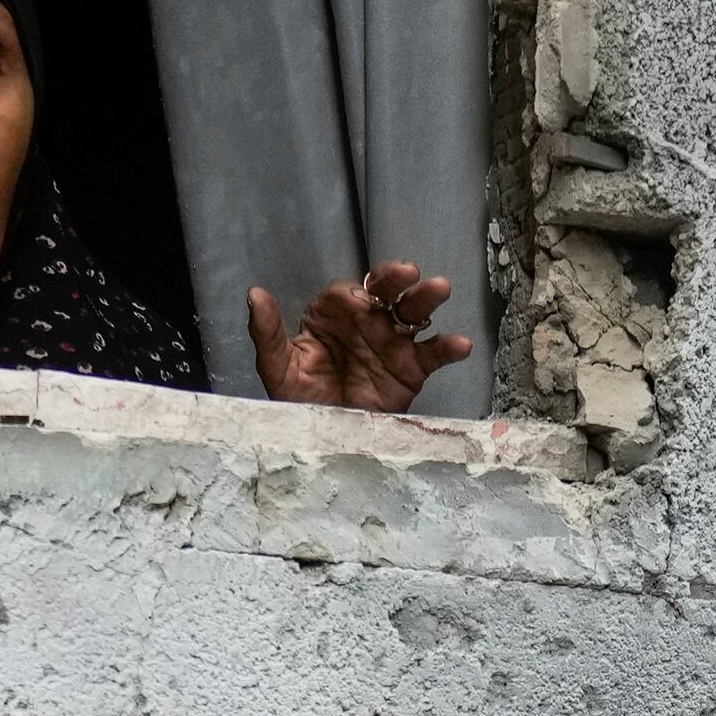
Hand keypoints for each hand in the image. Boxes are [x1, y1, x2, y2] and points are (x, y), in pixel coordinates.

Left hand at [251, 261, 474, 411]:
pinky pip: (431, 356)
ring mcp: (391, 344)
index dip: (352, 295)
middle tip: (408, 272)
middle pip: (383, 291)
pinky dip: (447, 348)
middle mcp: (365, 323)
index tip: (355, 303)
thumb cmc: (300, 402)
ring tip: (439, 288)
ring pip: (412, 313)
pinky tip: (460, 344)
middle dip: (394, 279)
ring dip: (426, 299)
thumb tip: (255, 294)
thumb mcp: (277, 369)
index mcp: (332, 317)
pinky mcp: (411, 371)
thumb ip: (267, 332)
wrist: (323, 443)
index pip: (345, 293)